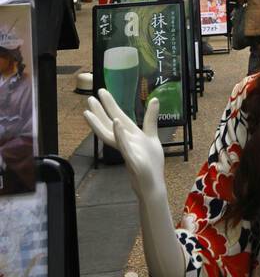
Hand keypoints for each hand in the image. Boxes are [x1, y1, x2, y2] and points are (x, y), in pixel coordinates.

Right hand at [84, 90, 166, 205]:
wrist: (152, 185)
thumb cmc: (151, 163)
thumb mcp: (151, 137)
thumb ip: (151, 119)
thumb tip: (154, 99)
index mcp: (130, 135)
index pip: (118, 116)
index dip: (110, 104)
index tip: (102, 91)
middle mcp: (125, 142)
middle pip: (110, 124)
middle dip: (100, 111)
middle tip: (90, 97)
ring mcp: (127, 150)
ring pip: (109, 135)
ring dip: (100, 123)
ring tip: (88, 111)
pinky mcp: (133, 160)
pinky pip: (125, 146)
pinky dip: (120, 134)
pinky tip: (116, 122)